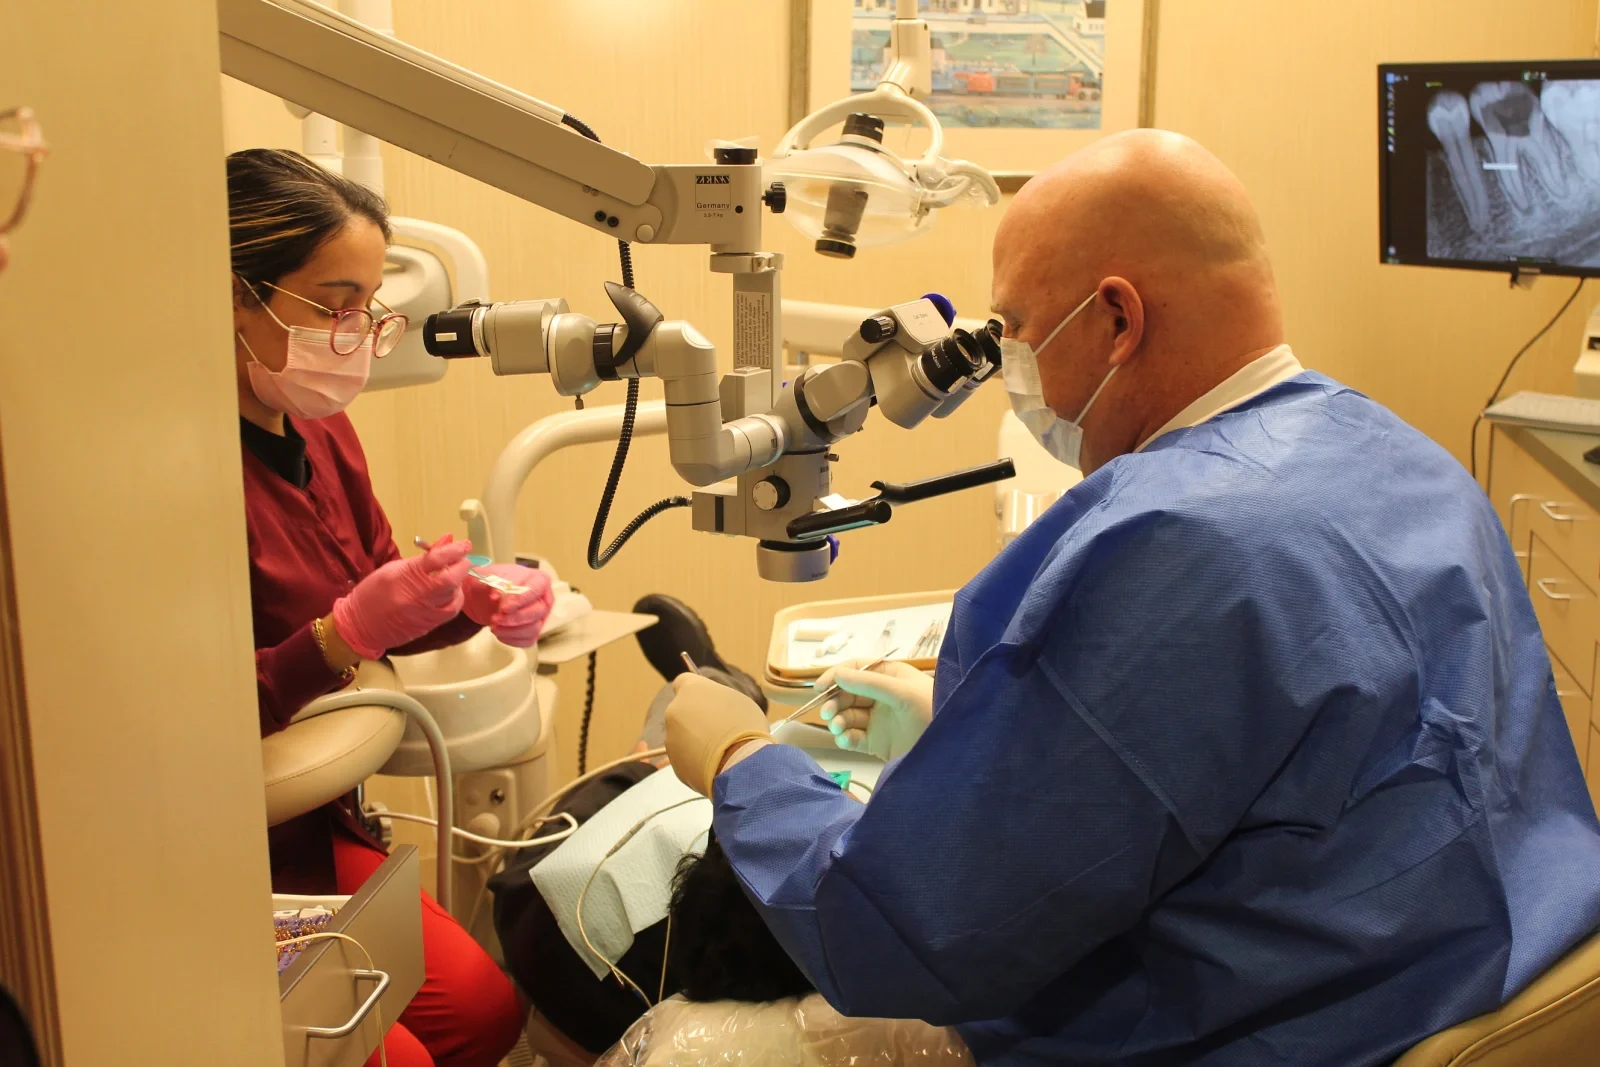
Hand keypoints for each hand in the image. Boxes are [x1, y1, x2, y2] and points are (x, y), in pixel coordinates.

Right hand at [330, 535, 472, 659]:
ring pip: (453, 595)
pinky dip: (456, 599)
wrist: (358, 625)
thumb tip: (447, 540)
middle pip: (450, 578)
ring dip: (459, 582)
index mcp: (404, 576)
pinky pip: (450, 611)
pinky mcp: (427, 625)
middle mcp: (416, 595)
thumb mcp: (393, 568)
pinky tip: (452, 593)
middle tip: (463, 559)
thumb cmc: (373, 592)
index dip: (455, 549)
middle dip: (462, 566)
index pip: (436, 559)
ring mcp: (423, 612)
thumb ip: (422, 557)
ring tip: (456, 575)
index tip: (464, 544)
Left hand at [462, 563, 554, 646]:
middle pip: (537, 612)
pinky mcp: (533, 631)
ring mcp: (540, 617)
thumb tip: (497, 595)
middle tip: (496, 618)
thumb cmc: (495, 582)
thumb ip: (497, 585)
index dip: (520, 601)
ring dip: (511, 631)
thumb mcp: (493, 577)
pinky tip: (499, 633)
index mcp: (539, 581)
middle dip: (514, 618)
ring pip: (533, 629)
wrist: (485, 595)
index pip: (535, 591)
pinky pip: (527, 641)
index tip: (504, 608)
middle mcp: (544, 599)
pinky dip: (511, 639)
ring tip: (494, 626)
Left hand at [665, 672, 770, 795]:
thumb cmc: (745, 726)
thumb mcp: (737, 701)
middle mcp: (674, 710)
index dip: (694, 692)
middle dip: (694, 718)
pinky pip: (685, 758)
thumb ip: (717, 700)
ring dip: (694, 740)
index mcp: (691, 690)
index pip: (682, 682)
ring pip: (681, 736)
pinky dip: (695, 760)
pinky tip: (714, 765)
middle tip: (717, 729)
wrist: (740, 763)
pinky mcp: (674, 762)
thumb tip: (712, 707)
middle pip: (681, 711)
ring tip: (719, 752)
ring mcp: (671, 737)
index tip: (706, 702)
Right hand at [817, 660, 933, 760]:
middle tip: (828, 714)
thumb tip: (837, 675)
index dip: (836, 676)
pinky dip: (845, 738)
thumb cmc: (931, 709)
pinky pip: (853, 737)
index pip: (855, 669)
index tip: (819, 688)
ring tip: (839, 728)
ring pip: (847, 716)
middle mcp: (880, 696)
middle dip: (835, 702)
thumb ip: (869, 683)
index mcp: (888, 676)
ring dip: (838, 721)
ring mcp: (877, 720)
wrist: (950, 746)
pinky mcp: (876, 742)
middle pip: (847, 694)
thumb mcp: (901, 692)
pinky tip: (845, 740)